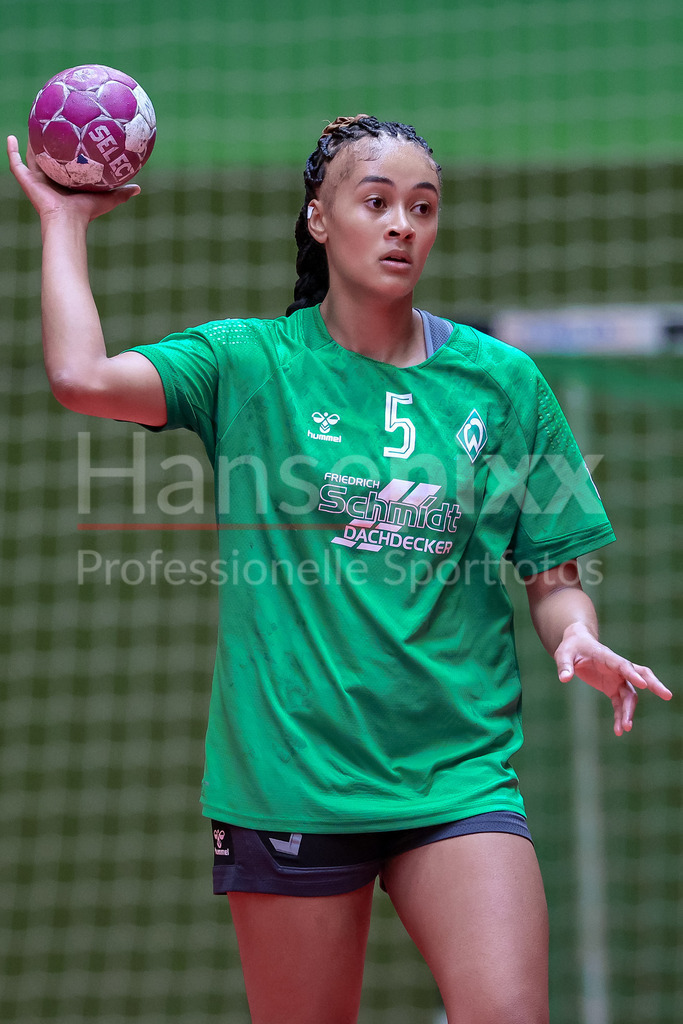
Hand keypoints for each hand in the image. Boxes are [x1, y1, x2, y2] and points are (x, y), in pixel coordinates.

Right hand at [7, 134, 139, 222]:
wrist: (68, 220)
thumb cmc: (86, 212)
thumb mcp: (107, 198)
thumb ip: (122, 193)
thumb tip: (139, 188)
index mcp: (65, 181)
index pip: (64, 163)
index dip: (65, 150)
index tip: (69, 134)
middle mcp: (50, 179)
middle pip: (47, 157)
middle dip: (46, 143)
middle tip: (48, 125)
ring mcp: (36, 179)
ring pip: (30, 157)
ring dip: (29, 142)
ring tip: (28, 124)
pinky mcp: (26, 180)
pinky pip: (15, 163)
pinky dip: (10, 150)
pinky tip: (9, 136)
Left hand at [554, 623, 671, 735]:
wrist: (577, 645)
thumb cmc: (571, 647)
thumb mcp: (563, 654)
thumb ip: (564, 665)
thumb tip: (564, 678)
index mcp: (607, 656)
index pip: (623, 665)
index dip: (633, 674)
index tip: (643, 684)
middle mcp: (617, 668)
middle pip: (641, 675)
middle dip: (654, 685)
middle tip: (667, 695)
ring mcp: (618, 678)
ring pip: (631, 695)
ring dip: (630, 711)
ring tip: (626, 728)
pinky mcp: (613, 688)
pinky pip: (621, 704)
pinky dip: (621, 716)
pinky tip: (619, 731)